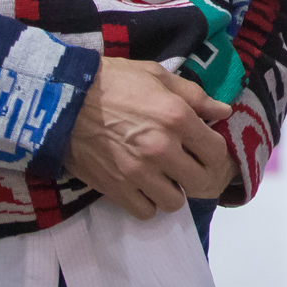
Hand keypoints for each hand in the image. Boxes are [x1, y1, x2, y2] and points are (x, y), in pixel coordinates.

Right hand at [62, 57, 234, 218]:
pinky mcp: (116, 189)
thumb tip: (224, 111)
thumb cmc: (113, 82)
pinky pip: (145, 211)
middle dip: (199, 175)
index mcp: (177, 118)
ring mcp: (138, 173)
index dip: (216, 153)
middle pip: (200, 181)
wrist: (62, 100)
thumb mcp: (157, 75)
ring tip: (164, 177)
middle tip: (189, 167)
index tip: (208, 150)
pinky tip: (143, 187)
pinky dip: (148, 203)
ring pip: (174, 201)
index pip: (216, 151)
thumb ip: (195, 96)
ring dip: (173, 190)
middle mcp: (162, 149)